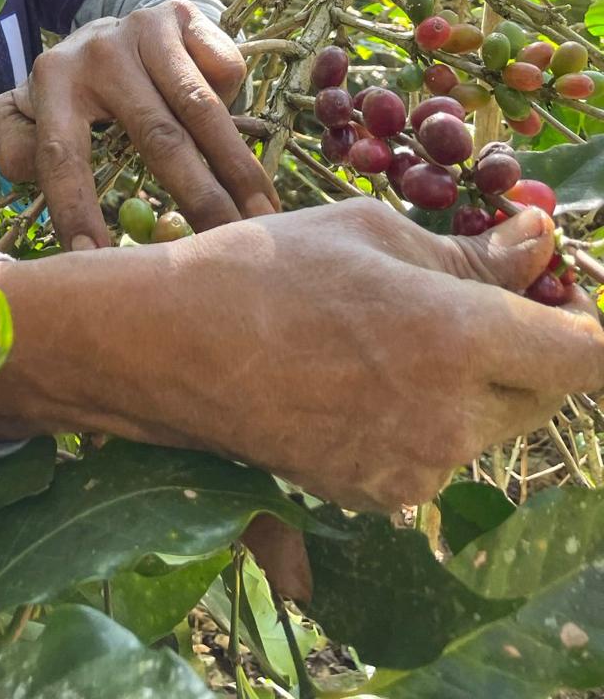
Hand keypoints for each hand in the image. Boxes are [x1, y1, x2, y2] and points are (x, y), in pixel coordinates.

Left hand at [0, 0, 277, 248]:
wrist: (121, 24)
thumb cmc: (80, 88)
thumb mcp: (32, 110)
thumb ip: (15, 143)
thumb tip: (25, 174)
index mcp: (52, 80)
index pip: (63, 154)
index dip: (77, 208)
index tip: (96, 259)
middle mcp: (98, 50)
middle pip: (156, 137)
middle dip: (194, 197)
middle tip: (222, 246)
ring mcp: (146, 29)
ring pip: (200, 109)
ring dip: (235, 168)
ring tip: (262, 216)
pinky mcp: (185, 16)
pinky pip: (223, 72)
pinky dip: (238, 109)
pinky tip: (244, 145)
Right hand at [0, 198, 603, 514]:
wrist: (167, 345)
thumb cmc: (264, 267)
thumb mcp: (370, 231)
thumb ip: (469, 250)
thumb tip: (541, 243)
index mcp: (458, 337)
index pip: (586, 355)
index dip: (581, 325)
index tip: (552, 297)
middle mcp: (450, 418)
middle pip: (542, 395)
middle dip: (522, 350)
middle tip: (463, 302)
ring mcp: (414, 467)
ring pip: (485, 426)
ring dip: (467, 387)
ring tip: (383, 337)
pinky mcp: (378, 497)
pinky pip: (432, 454)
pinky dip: (418, 419)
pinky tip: (354, 378)